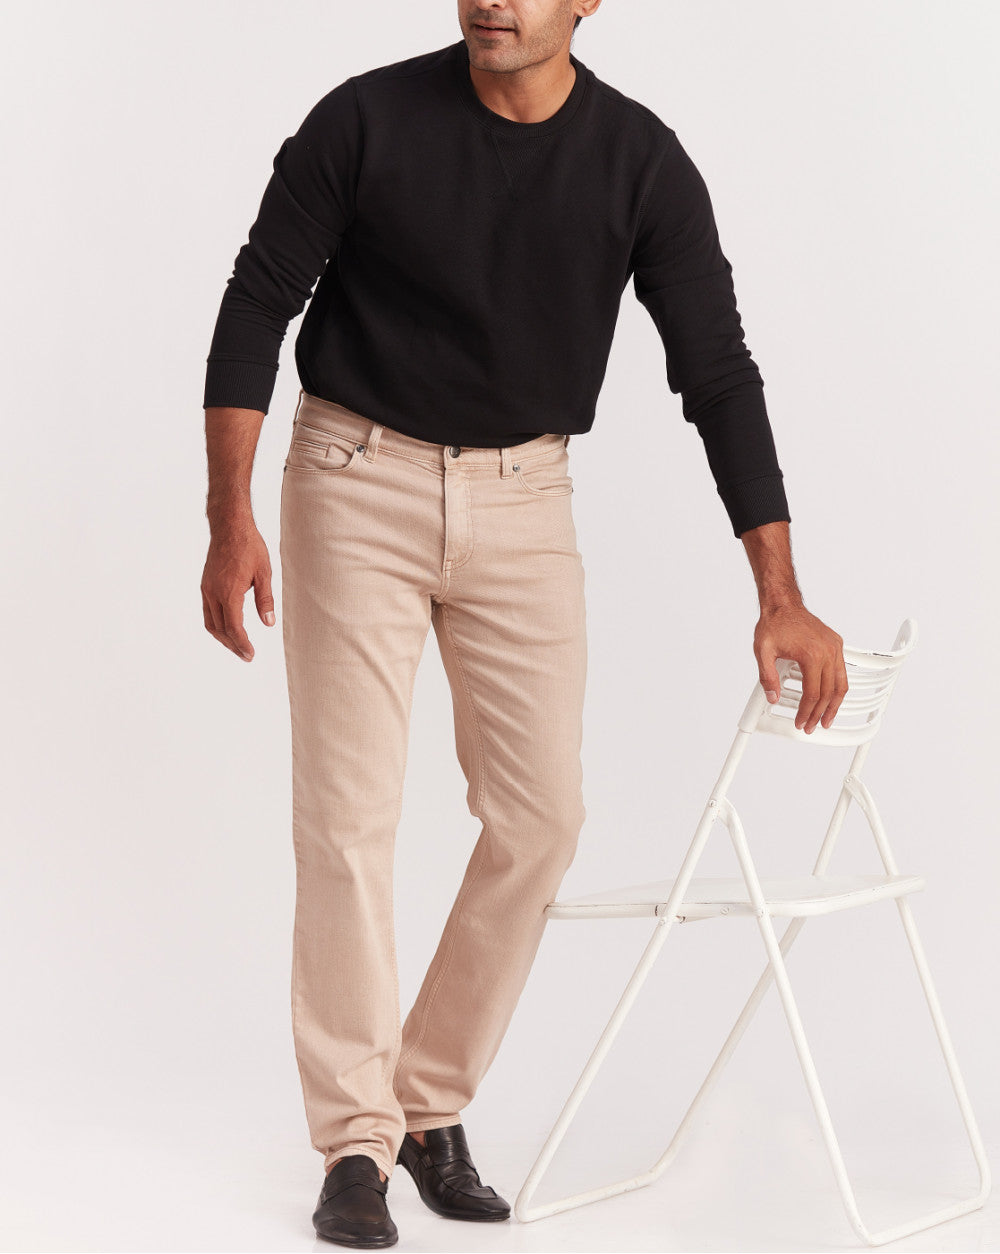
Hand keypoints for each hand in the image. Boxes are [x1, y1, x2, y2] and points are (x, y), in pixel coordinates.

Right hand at [201, 518, 274, 661]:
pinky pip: (208, 612)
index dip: (242, 644)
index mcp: (229, 592)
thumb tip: (268, 623)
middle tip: (247, 656)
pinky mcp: (205, 585)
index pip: (233, 627)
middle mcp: (213, 592)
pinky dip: (217, 625)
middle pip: (220, 629)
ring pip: (211, 622)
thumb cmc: (249, 546)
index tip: (250, 655)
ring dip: (223, 638)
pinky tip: (228, 627)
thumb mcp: (264, 572)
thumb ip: (265, 599)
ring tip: (238, 646)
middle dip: (233, 645)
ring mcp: (207, 589)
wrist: (229, 526)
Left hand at [753, 603, 847, 732]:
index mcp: (811, 655)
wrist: (783, 604)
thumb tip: (772, 697)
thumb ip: (767, 677)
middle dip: (820, 713)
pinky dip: (838, 687)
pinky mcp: (836, 644)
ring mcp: (834, 647)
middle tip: (812, 725)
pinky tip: (832, 696)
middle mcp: (827, 652)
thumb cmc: (774, 624)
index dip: (806, 711)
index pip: (812, 694)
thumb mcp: (763, 652)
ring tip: (827, 718)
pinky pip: (842, 671)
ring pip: (841, 684)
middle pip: (828, 693)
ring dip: (835, 704)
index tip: (800, 720)